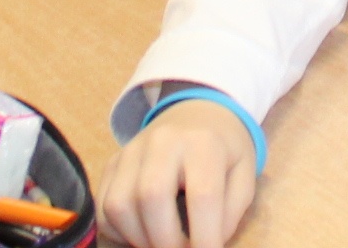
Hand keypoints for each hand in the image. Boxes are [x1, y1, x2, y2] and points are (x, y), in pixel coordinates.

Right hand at [99, 95, 262, 247]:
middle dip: (166, 241)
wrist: (197, 113)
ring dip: (139, 238)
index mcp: (204, 143)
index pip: (203, 196)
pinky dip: (119, 231)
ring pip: (119, 205)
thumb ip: (230, 213)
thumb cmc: (224, 151)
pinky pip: (103, 206)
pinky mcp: (113, 162)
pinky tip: (143, 231)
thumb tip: (205, 245)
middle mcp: (163, 141)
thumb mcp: (244, 176)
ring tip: (162, 242)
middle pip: (152, 197)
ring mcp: (132, 150)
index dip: (204, 236)